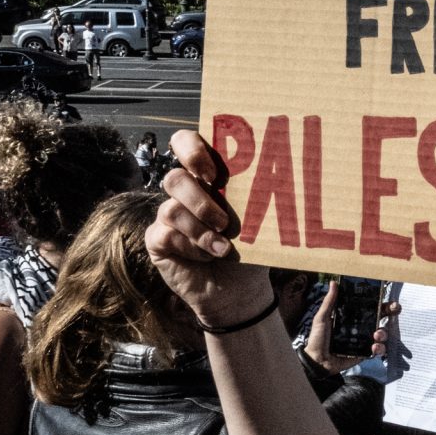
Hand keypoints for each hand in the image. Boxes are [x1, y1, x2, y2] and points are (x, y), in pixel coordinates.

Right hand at [147, 129, 272, 329]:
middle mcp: (184, 192)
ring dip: (200, 229)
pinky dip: (192, 246)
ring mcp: (168, 215)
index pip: (186, 143)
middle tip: (222, 216)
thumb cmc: (250, 248)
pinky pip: (166, 234)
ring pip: (170, 208)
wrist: (239, 291)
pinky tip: (209, 256)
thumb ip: (253, 195)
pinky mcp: (159, 240)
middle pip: (174, 177)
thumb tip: (277, 174)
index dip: (192, 149)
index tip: (214, 173)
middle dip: (197, 196)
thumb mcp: (256, 219)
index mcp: (207, 176)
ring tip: (224, 247)